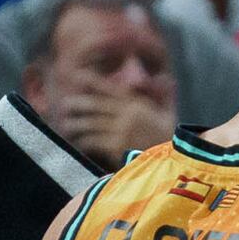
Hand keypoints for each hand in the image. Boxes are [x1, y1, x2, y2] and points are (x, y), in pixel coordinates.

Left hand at [55, 90, 172, 164]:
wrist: (174, 164)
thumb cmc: (172, 141)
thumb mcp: (170, 115)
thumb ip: (165, 96)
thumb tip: (165, 79)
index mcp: (137, 105)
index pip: (110, 89)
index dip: (92, 81)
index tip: (77, 75)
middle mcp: (126, 115)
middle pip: (94, 105)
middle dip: (77, 103)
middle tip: (65, 105)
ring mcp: (119, 130)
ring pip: (89, 123)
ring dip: (75, 124)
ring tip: (67, 125)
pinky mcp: (115, 146)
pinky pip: (93, 140)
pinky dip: (84, 141)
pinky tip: (79, 142)